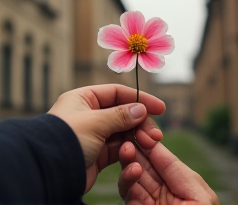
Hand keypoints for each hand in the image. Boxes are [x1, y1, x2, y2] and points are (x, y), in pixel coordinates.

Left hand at [48, 84, 164, 192]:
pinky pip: (118, 147)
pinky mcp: (97, 153)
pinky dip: (129, 149)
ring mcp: (94, 134)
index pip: (117, 93)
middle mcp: (90, 114)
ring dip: (138, 136)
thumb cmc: (66, 139)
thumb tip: (141, 109)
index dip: (139, 98)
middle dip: (141, 122)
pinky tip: (139, 151)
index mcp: (84, 99)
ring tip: (151, 143)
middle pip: (123, 113)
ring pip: (123, 131)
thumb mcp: (95, 122)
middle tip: (155, 134)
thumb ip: (120, 115)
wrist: (48, 174)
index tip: (159, 108)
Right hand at [118, 137, 218, 204]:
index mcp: (184, 184)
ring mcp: (149, 202)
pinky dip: (127, 180)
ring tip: (126, 149)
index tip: (140, 126)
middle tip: (127, 134)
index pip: (164, 158)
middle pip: (148, 164)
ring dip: (130, 161)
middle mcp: (166, 191)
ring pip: (136, 176)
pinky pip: (129, 193)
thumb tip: (155, 145)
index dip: (152, 143)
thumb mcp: (197, 195)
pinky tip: (130, 170)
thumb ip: (175, 169)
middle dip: (138, 149)